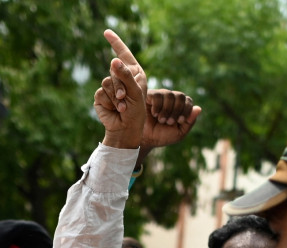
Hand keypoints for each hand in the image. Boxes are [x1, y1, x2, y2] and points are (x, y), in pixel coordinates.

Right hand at [94, 29, 147, 148]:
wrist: (126, 129)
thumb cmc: (137, 112)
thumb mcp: (135, 92)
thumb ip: (125, 76)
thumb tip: (113, 59)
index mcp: (134, 74)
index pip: (124, 54)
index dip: (116, 42)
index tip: (106, 31)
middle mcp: (121, 78)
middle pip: (114, 69)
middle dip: (120, 84)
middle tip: (126, 98)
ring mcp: (110, 87)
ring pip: (107, 81)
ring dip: (116, 96)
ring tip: (123, 106)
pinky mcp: (101, 95)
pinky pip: (101, 92)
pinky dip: (110, 102)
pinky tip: (116, 109)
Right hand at [136, 89, 201, 167]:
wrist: (145, 139)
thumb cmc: (162, 136)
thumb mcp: (179, 132)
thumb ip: (189, 122)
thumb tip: (199, 108)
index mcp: (180, 107)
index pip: (188, 101)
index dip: (186, 110)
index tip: (180, 121)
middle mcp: (171, 99)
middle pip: (180, 96)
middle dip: (177, 110)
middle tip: (169, 122)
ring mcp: (160, 96)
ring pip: (169, 94)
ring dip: (167, 109)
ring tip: (161, 120)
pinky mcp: (148, 96)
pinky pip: (157, 95)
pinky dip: (158, 106)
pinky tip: (154, 114)